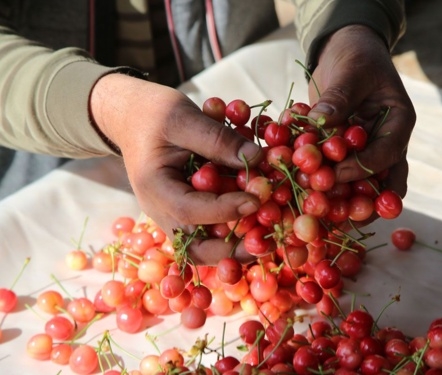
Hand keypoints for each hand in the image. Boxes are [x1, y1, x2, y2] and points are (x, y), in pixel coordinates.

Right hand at [90, 74, 259, 264]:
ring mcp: (174, 215)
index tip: (255, 200)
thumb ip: (218, 139)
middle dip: (232, 251)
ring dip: (236, 246)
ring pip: (205, 246)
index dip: (224, 210)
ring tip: (267, 236)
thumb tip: (258, 158)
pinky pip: (211, 231)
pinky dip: (235, 228)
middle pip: (195, 247)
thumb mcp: (184, 117)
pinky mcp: (189, 211)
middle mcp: (162, 210)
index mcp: (153, 187)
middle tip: (265, 243)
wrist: (132, 117)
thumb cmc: (153, 113)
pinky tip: (260, 218)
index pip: (188, 210)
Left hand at [307, 25, 415, 222]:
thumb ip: (339, 96)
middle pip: (378, 182)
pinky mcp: (342, 154)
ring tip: (315, 216)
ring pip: (357, 186)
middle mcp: (384, 143)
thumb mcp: (351, 71)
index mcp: (398, 123)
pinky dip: (318, 182)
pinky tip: (297, 194)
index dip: (361, 169)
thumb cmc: (356, 55)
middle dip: (357, 202)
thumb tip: (321, 121)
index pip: (386, 156)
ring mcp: (364, 150)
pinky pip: (333, 173)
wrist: (345, 50)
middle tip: (333, 218)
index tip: (332, 176)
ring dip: (337, 200)